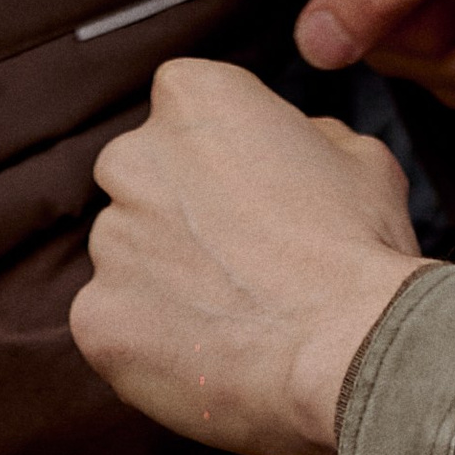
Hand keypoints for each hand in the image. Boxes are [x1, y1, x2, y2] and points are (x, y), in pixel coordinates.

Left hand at [74, 60, 425, 454]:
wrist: (346, 350)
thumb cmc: (359, 246)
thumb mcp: (355, 154)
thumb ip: (301, 135)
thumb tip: (286, 148)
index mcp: (191, 95)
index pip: (183, 112)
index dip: (219, 159)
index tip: (250, 197)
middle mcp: (133, 156)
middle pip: (141, 179)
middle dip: (177, 214)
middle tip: (236, 261)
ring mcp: (110, 240)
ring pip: (126, 257)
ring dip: (162, 282)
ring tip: (229, 319)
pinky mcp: (95, 319)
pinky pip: (111, 327)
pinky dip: (146, 346)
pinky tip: (204, 358)